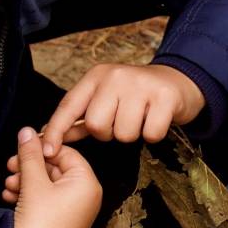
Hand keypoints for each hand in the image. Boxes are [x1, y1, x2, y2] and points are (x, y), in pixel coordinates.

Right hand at [2, 127, 101, 227]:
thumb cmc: (39, 223)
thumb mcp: (33, 182)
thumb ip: (30, 154)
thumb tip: (27, 131)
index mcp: (87, 184)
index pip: (65, 152)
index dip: (42, 147)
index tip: (22, 146)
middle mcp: (85, 197)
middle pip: (55, 168)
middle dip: (29, 167)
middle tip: (10, 166)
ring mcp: (74, 211)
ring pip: (47, 185)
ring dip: (24, 181)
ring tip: (8, 186)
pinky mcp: (61, 222)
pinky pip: (45, 200)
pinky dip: (28, 196)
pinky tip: (10, 197)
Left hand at [41, 63, 204, 149]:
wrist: (178, 82)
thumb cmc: (137, 96)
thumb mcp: (106, 99)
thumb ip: (82, 118)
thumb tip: (52, 139)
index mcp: (96, 76)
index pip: (69, 105)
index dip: (56, 130)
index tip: (48, 151)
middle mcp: (116, 76)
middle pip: (97, 125)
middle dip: (108, 134)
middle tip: (121, 122)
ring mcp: (141, 85)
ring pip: (124, 134)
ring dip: (133, 135)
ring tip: (140, 119)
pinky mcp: (164, 97)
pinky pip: (150, 134)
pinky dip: (153, 135)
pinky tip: (156, 120)